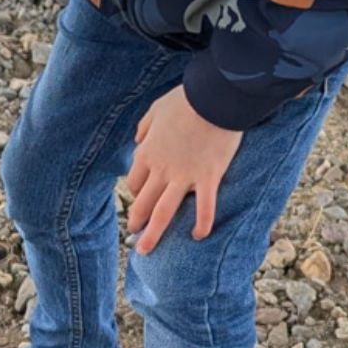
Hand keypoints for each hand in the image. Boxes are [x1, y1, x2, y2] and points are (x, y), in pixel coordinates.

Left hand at [128, 86, 241, 252]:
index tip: (140, 200)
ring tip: (145, 250)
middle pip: (144, 202)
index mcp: (148, 152)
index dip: (137, 194)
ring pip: (164, 212)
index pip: (136, 182)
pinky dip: (202, 223)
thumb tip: (138, 140)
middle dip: (137, 220)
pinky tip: (198, 236)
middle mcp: (161, 169)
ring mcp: (184, 176)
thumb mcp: (156, 109)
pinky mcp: (208, 177)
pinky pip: (204, 207)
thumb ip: (145, 126)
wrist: (213, 97)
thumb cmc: (186, 99)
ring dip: (153, 233)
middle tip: (133, 235)